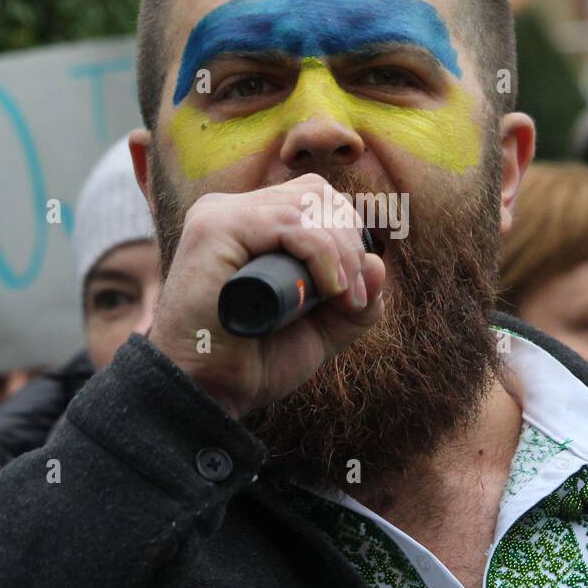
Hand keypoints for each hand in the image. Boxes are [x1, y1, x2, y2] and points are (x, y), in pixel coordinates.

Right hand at [145, 173, 384, 419]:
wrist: (208, 393)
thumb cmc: (252, 361)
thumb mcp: (320, 329)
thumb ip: (355, 302)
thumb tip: (380, 262)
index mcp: (249, 223)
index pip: (316, 198)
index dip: (348, 237)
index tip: (357, 295)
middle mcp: (231, 210)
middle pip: (317, 194)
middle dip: (351, 243)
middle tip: (353, 299)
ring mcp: (219, 215)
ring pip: (307, 204)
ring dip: (341, 252)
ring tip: (343, 298)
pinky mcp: (213, 229)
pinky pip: (288, 222)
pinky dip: (322, 253)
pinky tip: (329, 288)